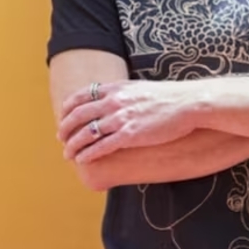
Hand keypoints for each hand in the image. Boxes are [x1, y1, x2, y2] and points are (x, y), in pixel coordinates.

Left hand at [56, 79, 196, 163]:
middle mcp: (114, 101)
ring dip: (73, 144)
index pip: (82, 95)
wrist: (188, 103)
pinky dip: (88, 154)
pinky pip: (101, 146)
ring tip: (67, 153)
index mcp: (116, 88)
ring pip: (86, 132)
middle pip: (79, 115)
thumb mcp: (139, 88)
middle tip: (60, 138)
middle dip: (65, 128)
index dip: (68, 107)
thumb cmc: (168, 97)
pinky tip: (82, 160)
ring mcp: (121, 118)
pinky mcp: (130, 135)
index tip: (63, 116)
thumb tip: (112, 99)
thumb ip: (122, 93)